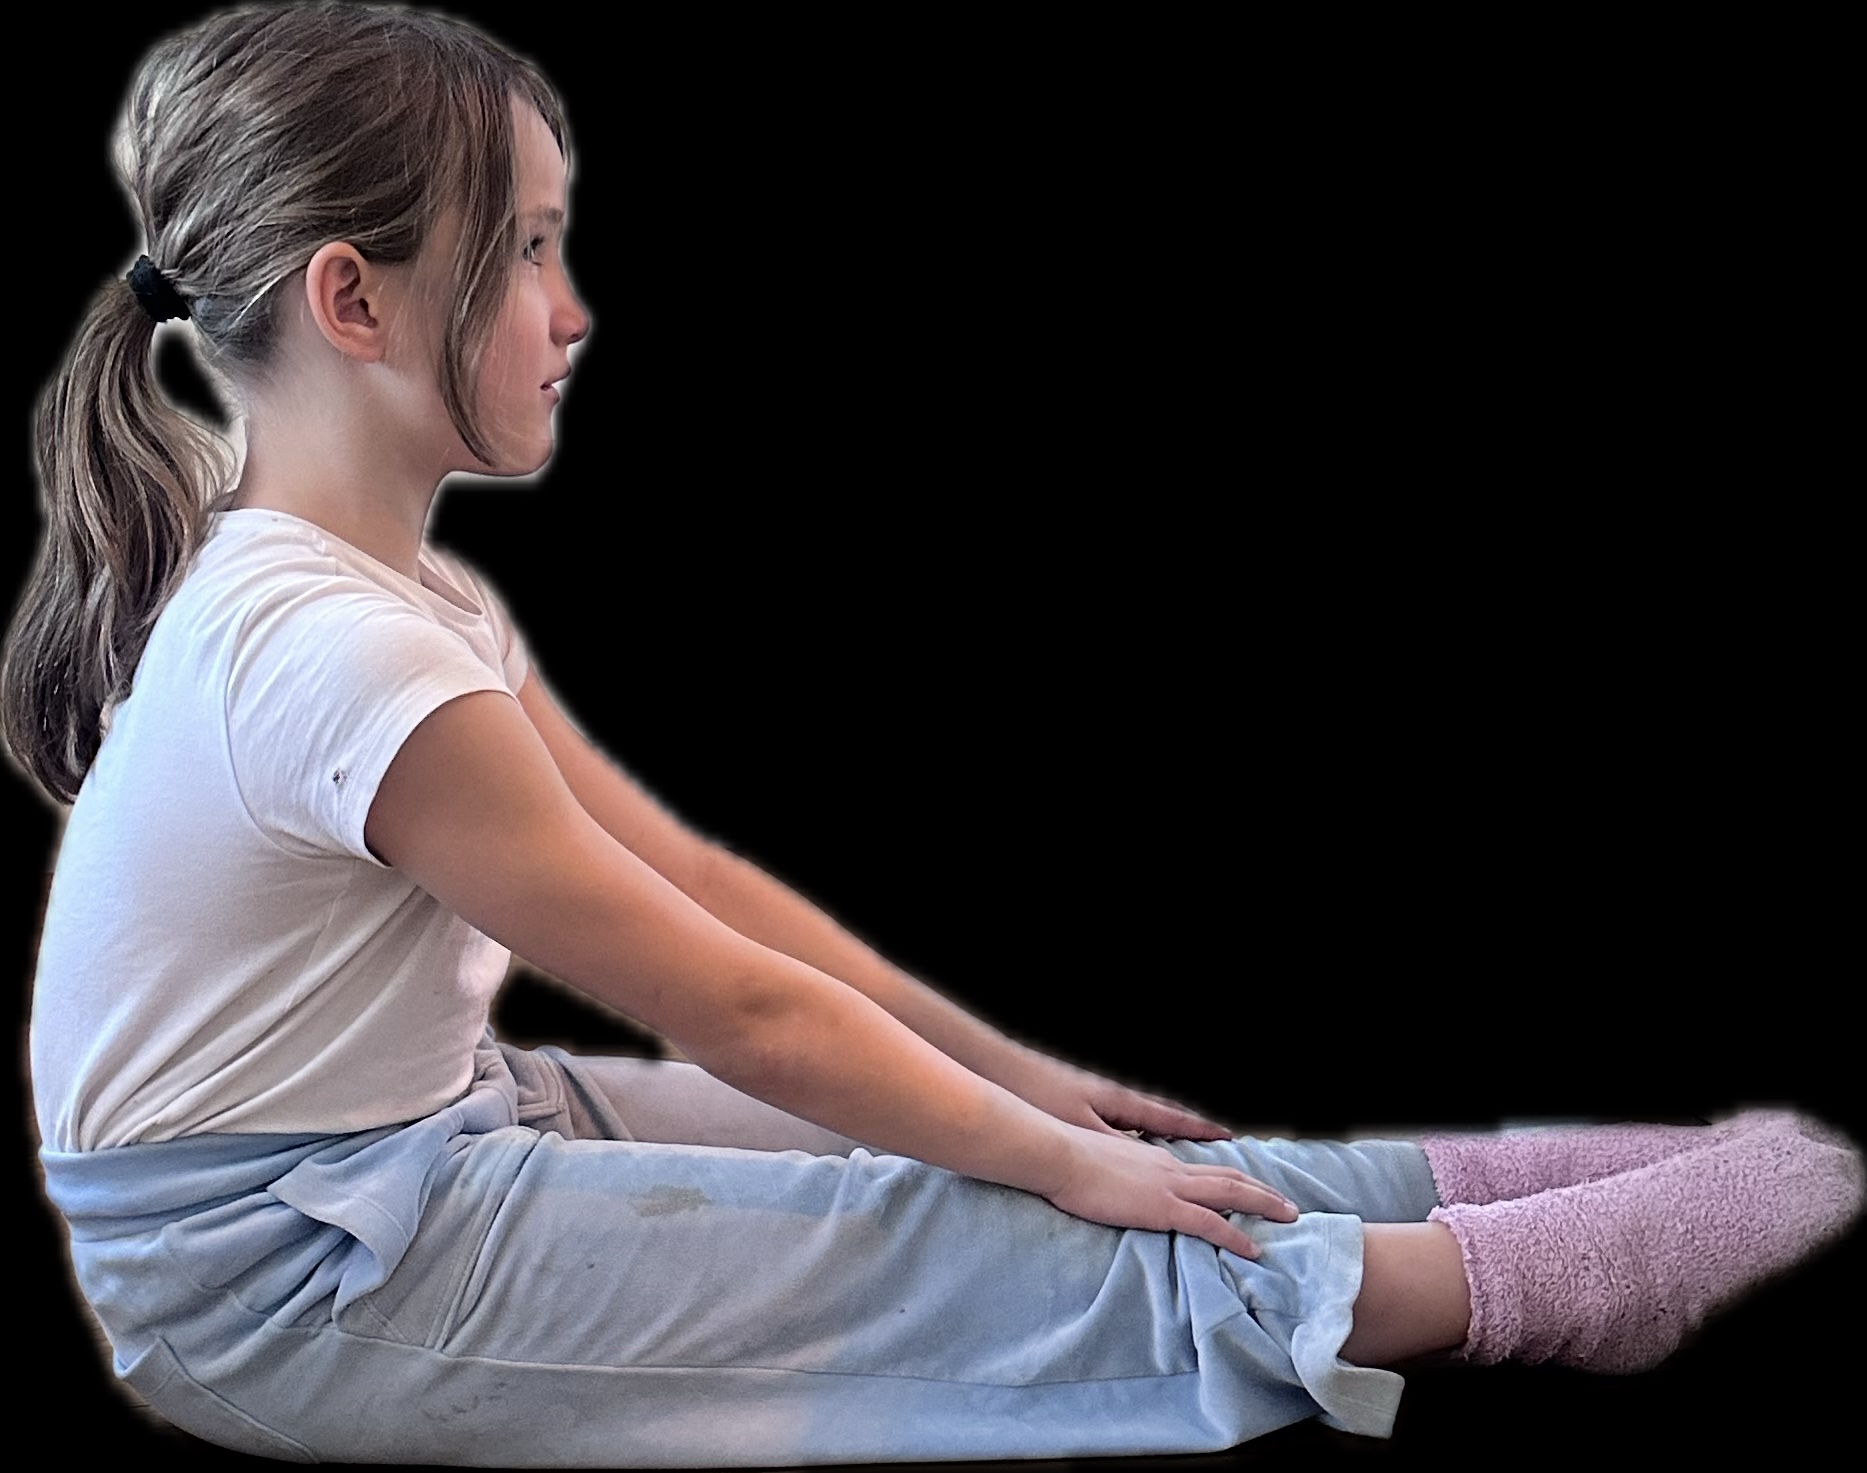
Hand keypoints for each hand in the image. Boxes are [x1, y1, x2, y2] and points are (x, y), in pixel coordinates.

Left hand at [1001, 1046, 1234, 1142]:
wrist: (1003, 1070)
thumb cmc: (1041, 1098)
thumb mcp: (1083, 1131)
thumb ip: (1118, 1148)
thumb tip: (1152, 1163)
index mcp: (1122, 1102)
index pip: (1172, 1119)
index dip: (1200, 1130)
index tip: (1226, 1136)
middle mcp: (1116, 1096)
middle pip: (1163, 1112)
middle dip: (1191, 1126)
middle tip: (1219, 1136)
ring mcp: (1098, 1096)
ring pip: (1142, 1113)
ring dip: (1164, 1126)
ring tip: (1185, 1138)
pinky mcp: (1079, 1099)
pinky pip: (1121, 1115)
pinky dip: (1137, 1126)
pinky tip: (1132, 1137)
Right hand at [1043, 1126, 1298, 1258]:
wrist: (1060, 1156)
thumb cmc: (1070, 1161)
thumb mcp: (1102, 1166)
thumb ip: (1121, 1177)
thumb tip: (1124, 1189)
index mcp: (1157, 1161)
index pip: (1204, 1169)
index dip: (1232, 1177)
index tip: (1253, 1187)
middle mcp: (1171, 1168)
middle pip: (1229, 1176)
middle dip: (1262, 1190)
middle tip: (1287, 1204)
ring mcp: (1169, 1186)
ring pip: (1231, 1193)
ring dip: (1263, 1204)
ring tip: (1288, 1217)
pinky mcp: (1163, 1207)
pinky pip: (1209, 1223)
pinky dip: (1236, 1235)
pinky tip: (1254, 1248)